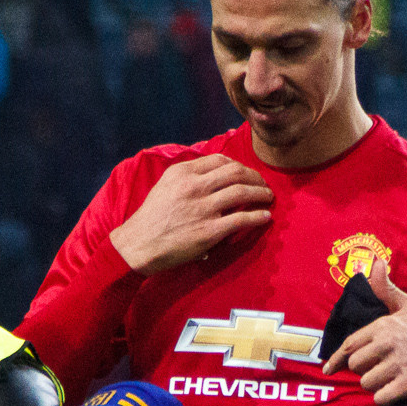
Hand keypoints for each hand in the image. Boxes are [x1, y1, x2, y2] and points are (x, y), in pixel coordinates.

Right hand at [109, 154, 272, 273]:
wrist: (138, 245)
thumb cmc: (152, 218)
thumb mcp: (165, 186)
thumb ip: (188, 177)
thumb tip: (214, 174)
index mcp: (183, 173)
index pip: (219, 160)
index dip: (239, 165)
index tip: (247, 172)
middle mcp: (194, 186)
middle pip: (236, 172)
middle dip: (255, 176)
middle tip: (263, 183)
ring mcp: (203, 208)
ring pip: (242, 192)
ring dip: (261, 193)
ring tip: (268, 197)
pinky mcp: (209, 231)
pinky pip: (242, 219)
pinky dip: (258, 216)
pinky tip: (265, 217)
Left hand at [319, 259, 406, 404]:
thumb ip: (387, 290)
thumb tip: (375, 263)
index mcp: (385, 326)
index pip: (350, 345)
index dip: (337, 359)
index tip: (329, 369)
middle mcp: (389, 343)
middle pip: (355, 366)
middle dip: (363, 371)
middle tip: (378, 370)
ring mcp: (399, 364)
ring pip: (366, 383)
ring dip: (375, 386)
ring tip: (389, 381)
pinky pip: (381, 397)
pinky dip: (385, 398)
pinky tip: (395, 393)